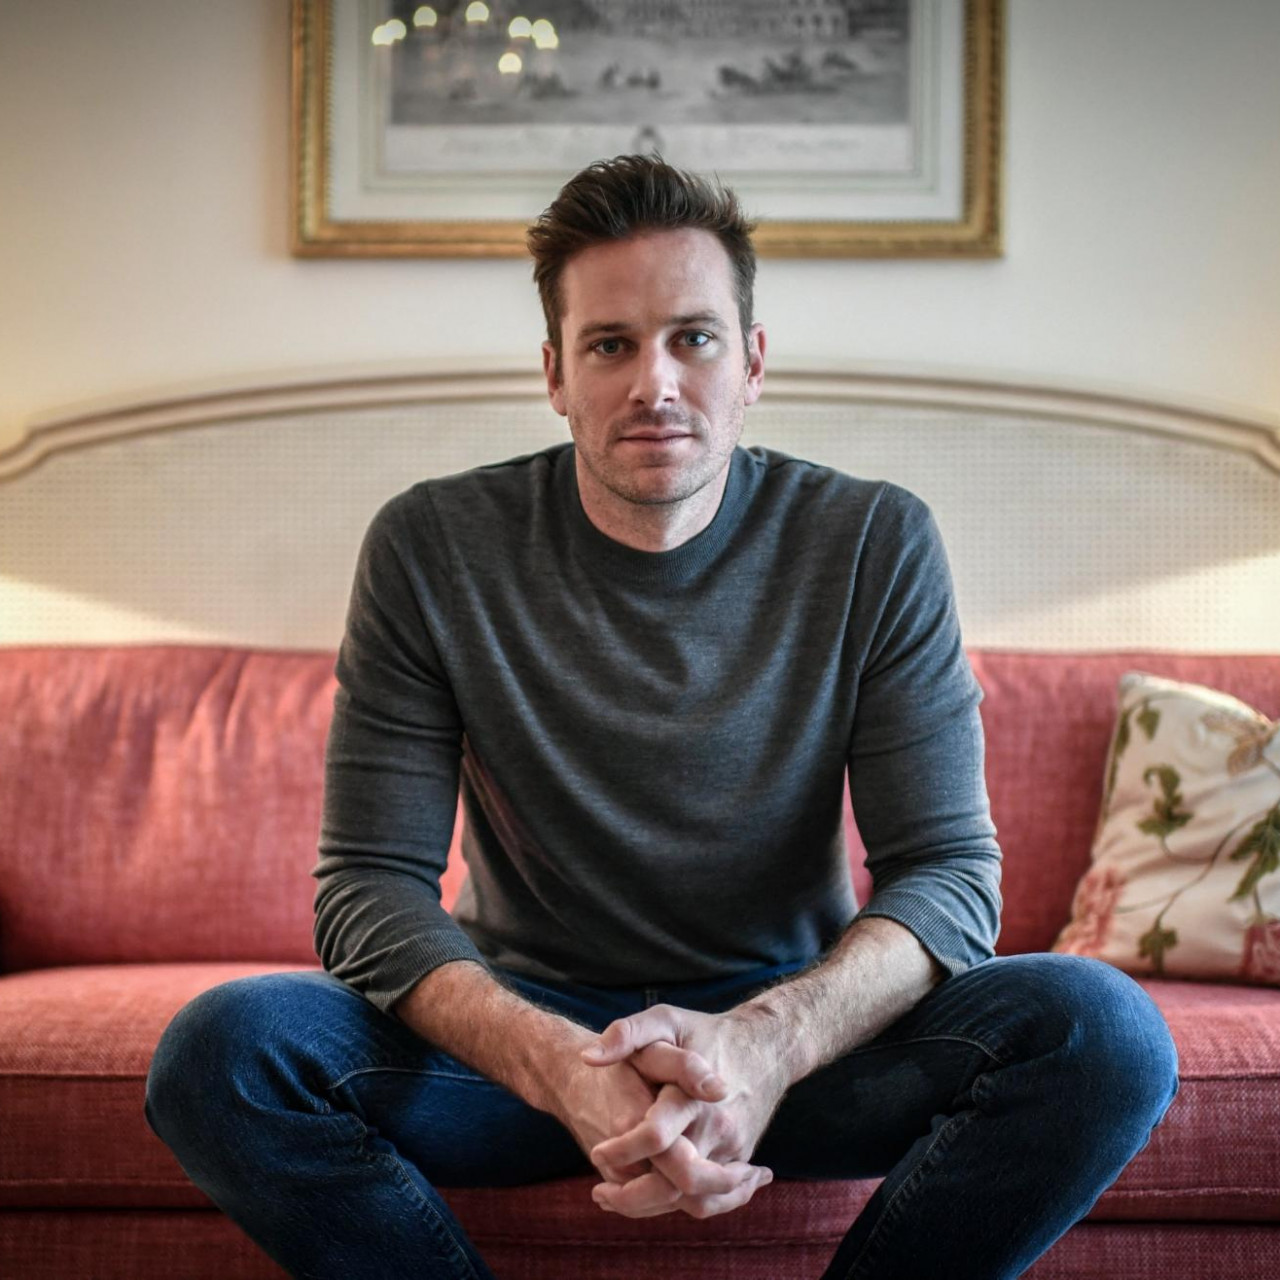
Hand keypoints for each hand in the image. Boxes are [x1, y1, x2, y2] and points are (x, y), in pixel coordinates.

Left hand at [579, 1005, 789, 1218]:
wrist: (765, 1046)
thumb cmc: (705, 1032)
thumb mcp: (665, 1019)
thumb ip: (627, 1034)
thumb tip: (588, 1057)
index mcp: (694, 1095)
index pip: (656, 1135)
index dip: (621, 1150)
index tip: (596, 1153)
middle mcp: (718, 1127)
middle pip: (678, 1183)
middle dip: (634, 1197)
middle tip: (599, 1193)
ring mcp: (733, 1148)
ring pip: (696, 1201)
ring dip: (653, 1209)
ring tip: (615, 1200)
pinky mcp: (739, 1159)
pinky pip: (713, 1198)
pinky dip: (681, 1207)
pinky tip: (652, 1203)